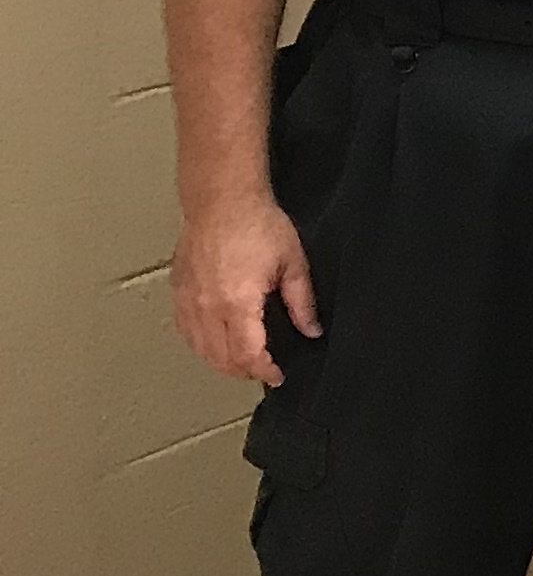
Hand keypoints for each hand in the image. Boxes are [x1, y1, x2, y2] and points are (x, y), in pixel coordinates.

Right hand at [171, 193, 316, 387]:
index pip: (247, 354)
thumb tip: (311, 330)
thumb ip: (301, 302)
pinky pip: (185, 331)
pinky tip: (215, 344)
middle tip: (264, 369)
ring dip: (221, 362)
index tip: (277, 375)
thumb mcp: (292, 263)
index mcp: (237, 302)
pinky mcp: (178, 292)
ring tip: (243, 362)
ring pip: (199, 349)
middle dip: (244, 370)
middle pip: (221, 358)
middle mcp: (207, 307)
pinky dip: (201, 345)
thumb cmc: (257, 224)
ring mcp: (188, 301)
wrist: (222, 200)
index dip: (263, 371)